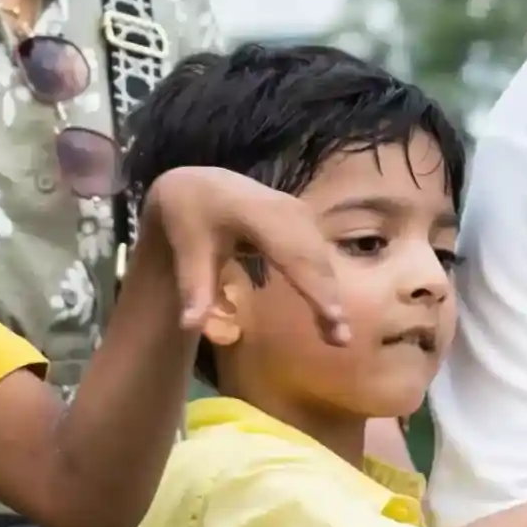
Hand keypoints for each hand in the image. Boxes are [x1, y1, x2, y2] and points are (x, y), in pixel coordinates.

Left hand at [141, 165, 350, 344]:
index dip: (312, 284)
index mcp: (252, 210)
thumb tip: (188, 326)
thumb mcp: (185, 251)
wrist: (200, 185)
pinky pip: (319, 255)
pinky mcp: (305, 220)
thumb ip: (193, 289)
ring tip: (338, 335)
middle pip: (312, 257)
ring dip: (331, 295)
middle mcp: (284, 207)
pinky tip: (329, 314)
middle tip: (341, 340)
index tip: (333, 317)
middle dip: (329, 297)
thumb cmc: (190, 217)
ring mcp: (299, 211)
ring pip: (321, 258)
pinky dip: (326, 285)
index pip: (289, 251)